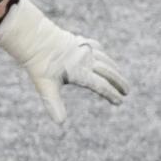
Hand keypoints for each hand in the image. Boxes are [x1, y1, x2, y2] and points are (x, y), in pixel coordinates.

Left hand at [0, 0, 128, 123]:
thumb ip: (54, 104)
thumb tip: (60, 123)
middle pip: (108, 72)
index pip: (100, 86)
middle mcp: (85, 59)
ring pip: (104, 59)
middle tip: (126, 92)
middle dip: (118, 82)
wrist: (33, 38)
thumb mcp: (45, 86)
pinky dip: (104, 55)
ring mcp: (83, 49)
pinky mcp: (79, 41)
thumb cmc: (38, 64)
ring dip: (114, 69)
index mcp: (79, 71)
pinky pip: (96, 48)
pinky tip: (105, 59)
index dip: (111, 94)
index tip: (119, 102)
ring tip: (120, 78)